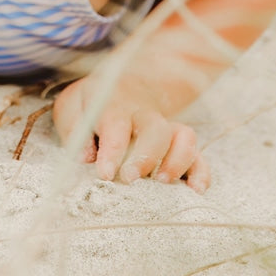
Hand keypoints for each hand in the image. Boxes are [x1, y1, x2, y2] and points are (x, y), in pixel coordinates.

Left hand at [52, 74, 209, 190]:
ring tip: (163, 183)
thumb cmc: (93, 103)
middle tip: (131, 179)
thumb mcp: (73, 105)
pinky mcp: (180, 143)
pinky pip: (198, 154)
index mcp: (115, 105)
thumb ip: (75, 127)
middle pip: (155, 130)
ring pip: (183, 137)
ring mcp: (166, 128)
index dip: (112, 150)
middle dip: (146, 156)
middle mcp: (145, 116)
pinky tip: (196, 190)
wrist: (124, 84)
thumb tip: (85, 157)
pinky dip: (202, 172)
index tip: (105, 173)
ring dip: (178, 161)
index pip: (116, 124)